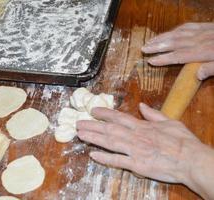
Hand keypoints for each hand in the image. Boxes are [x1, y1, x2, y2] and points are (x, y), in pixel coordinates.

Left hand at [76, 103, 213, 199]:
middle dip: (92, 125)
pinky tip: (93, 155)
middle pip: (109, 129)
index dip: (104, 113)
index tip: (93, 110)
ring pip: (109, 142)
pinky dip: (105, 158)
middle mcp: (135, 136)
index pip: (119, 117)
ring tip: (80, 135)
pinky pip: (118, 161)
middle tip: (78, 123)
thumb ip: (153, 114)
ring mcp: (135, 150)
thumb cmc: (183, 142)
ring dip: (93, 138)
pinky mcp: (137, 165)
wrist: (192, 160)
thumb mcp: (170, 122)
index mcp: (142, 126)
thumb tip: (141, 105)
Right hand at [141, 23, 213, 79]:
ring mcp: (201, 31)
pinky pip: (186, 26)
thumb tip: (195, 75)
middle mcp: (199, 40)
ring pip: (177, 34)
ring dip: (161, 38)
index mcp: (203, 52)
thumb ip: (211, 68)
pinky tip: (167, 33)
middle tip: (143, 49)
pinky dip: (174, 30)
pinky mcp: (204, 26)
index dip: (164, 59)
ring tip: (149, 42)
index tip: (150, 62)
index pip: (179, 56)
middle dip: (157, 46)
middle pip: (174, 43)